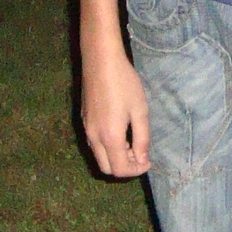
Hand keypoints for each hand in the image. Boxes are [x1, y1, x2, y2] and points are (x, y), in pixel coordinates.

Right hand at [80, 45, 150, 177]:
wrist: (101, 60)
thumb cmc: (124, 83)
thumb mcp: (139, 110)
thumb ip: (142, 138)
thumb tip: (143, 160)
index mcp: (110, 137)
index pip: (120, 169)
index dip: (136, 170)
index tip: (148, 161)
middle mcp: (94, 137)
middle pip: (107, 168)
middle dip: (124, 167)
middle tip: (140, 154)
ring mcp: (86, 128)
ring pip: (99, 156)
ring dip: (115, 157)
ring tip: (131, 142)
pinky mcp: (83, 119)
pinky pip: (94, 144)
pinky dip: (107, 147)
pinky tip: (119, 131)